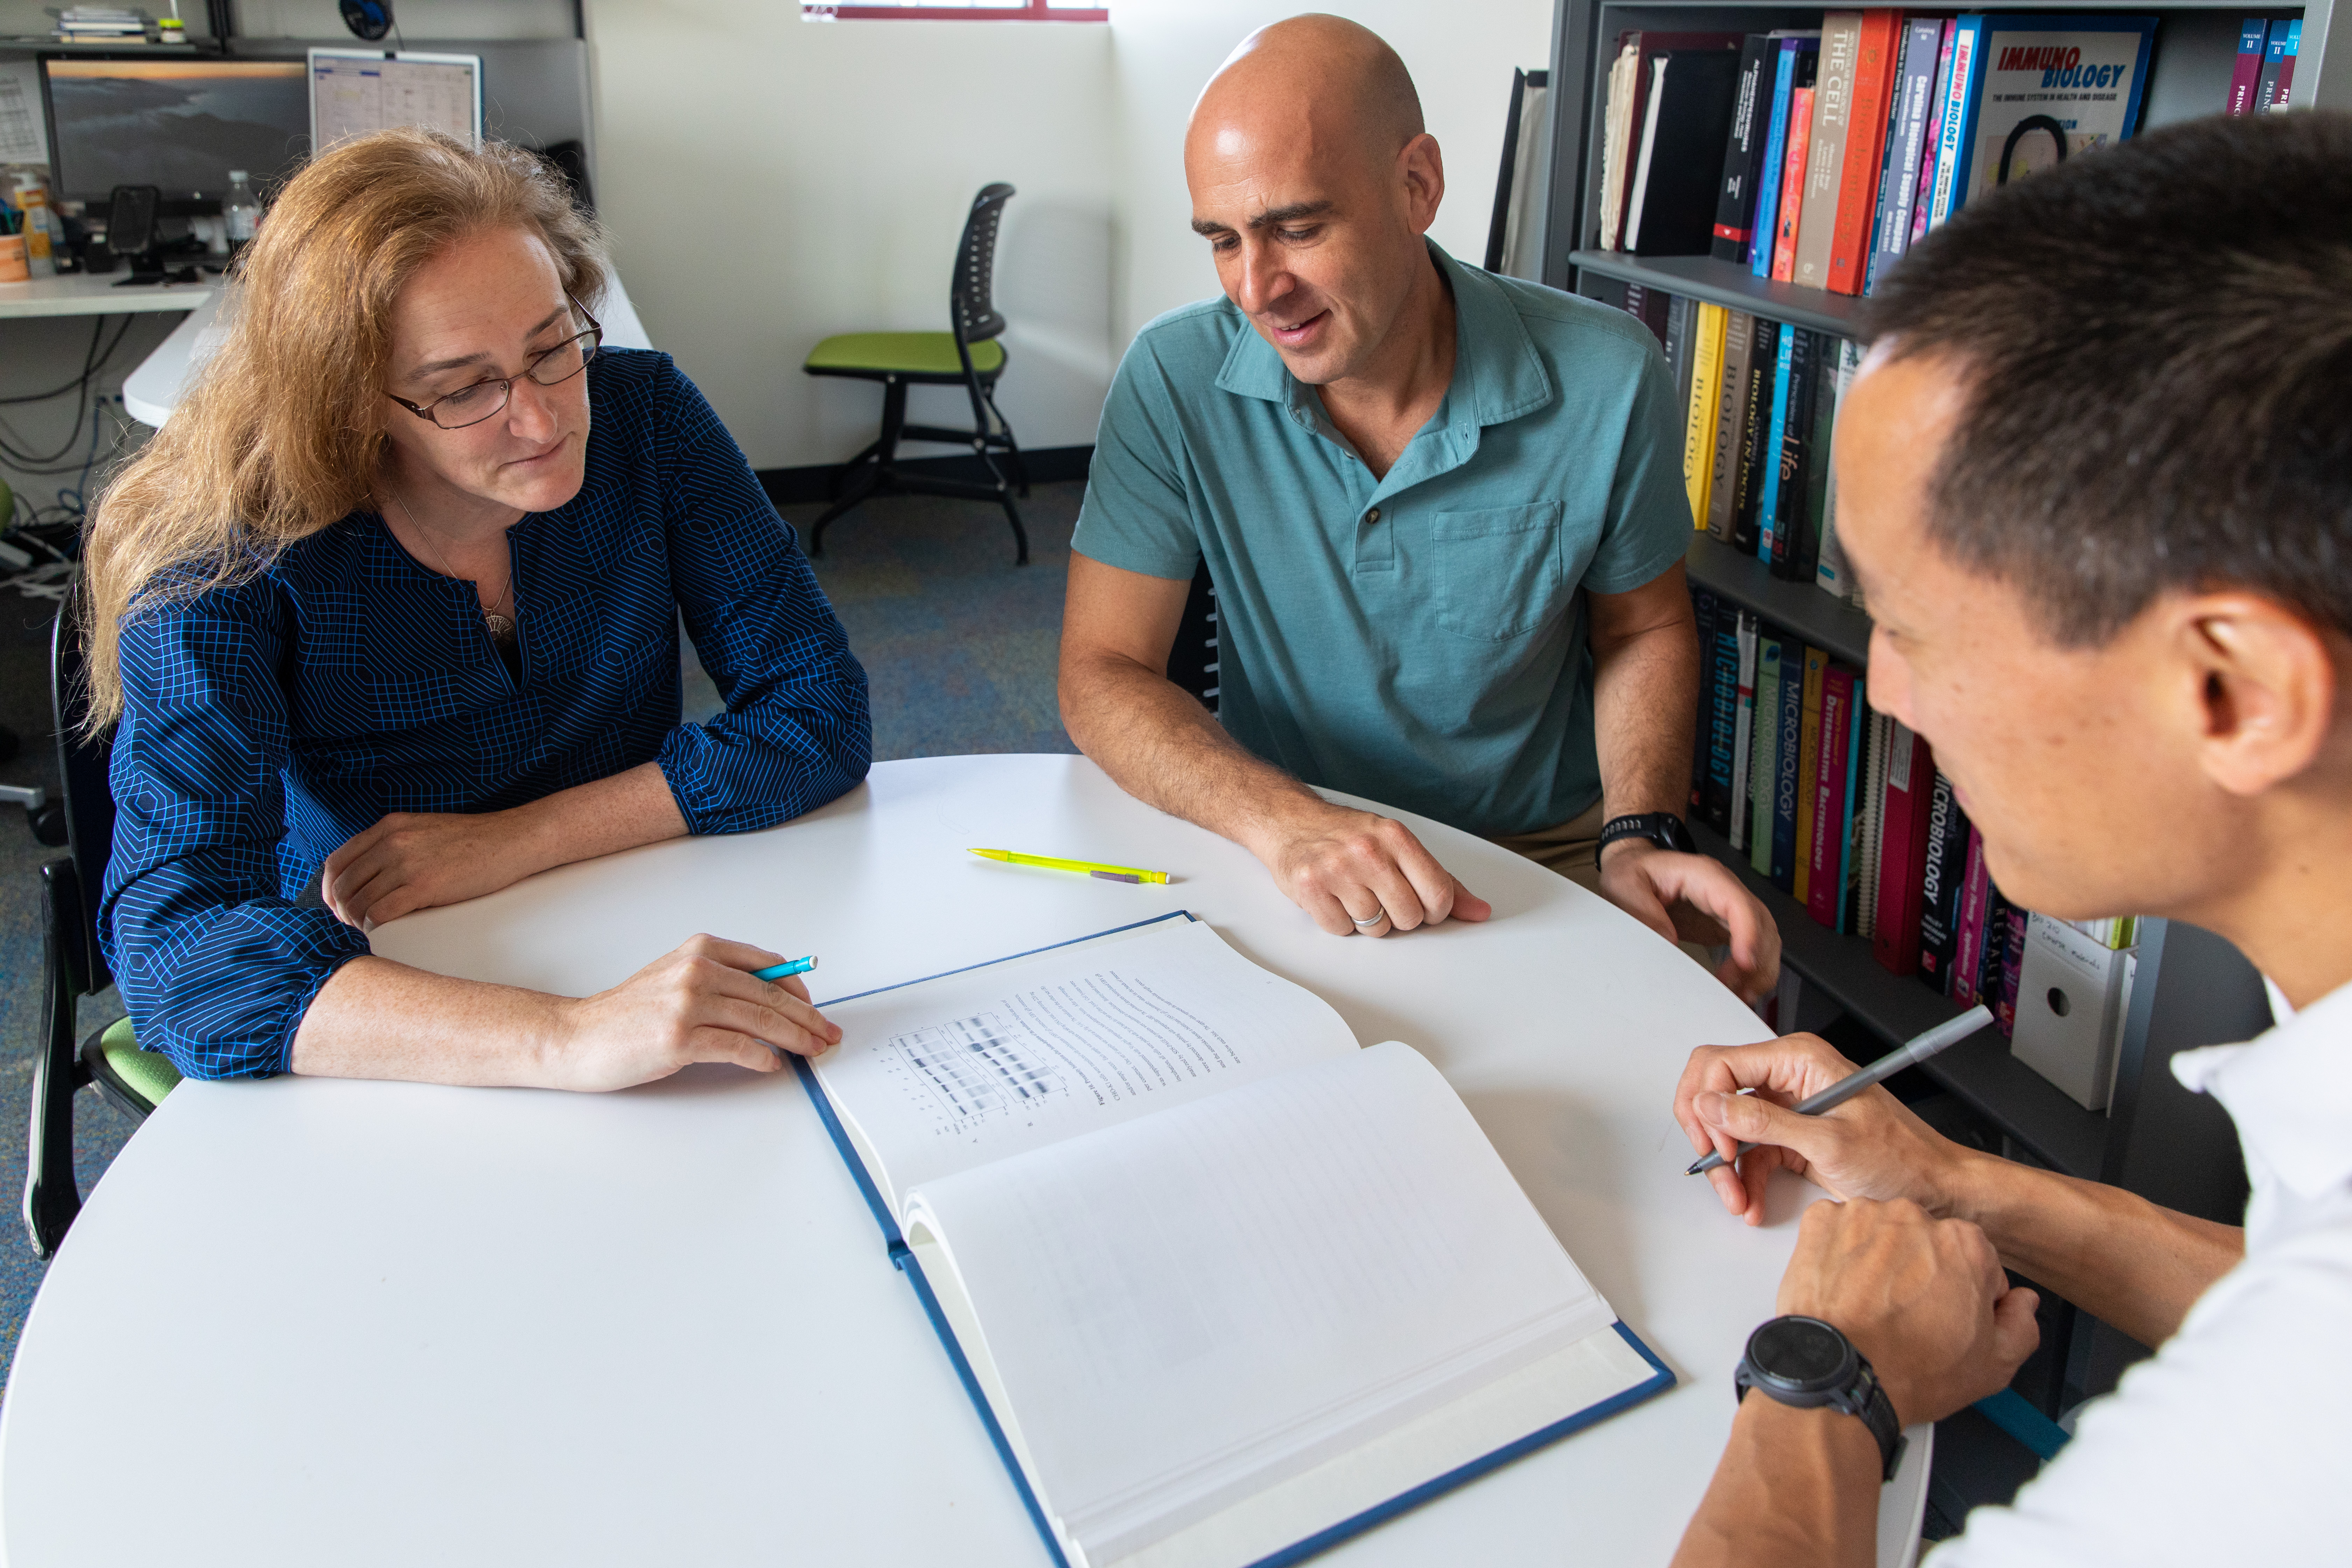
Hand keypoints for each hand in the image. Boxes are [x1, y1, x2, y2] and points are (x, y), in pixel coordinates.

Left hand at [324, 810, 540, 928]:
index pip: (337, 861)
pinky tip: (383, 930)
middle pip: (343, 885)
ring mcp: (407, 863)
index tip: (337, 905)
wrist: (511, 841)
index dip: (329, 889)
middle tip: (352, 923)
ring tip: (368, 929)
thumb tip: (369, 875)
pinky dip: (374, 927)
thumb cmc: (472, 841)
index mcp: (389, 827)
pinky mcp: (424, 886)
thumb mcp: (422, 830)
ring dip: (357, 922)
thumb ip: (393, 845)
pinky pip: (381, 913)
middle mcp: (392, 842)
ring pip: (359, 902)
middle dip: (341, 910)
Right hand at [542, 934, 842, 1091]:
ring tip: (812, 1051)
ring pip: (761, 1020)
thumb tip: (774, 1000)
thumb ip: (722, 980)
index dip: (800, 990)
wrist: (578, 1037)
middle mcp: (697, 971)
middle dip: (808, 1018)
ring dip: (795, 1039)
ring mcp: (688, 1004)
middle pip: (771, 995)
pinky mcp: (680, 1038)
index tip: (816, 1009)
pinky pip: (737, 1047)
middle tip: (828, 1035)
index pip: (769, 966)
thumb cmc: (628, 1013)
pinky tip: (772, 1065)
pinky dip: (761, 1058)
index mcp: (701, 950)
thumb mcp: (677, 978)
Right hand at [1252, 798, 1491, 937]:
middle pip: (1408, 917)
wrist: (1291, 822)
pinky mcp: (1310, 887)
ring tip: (1355, 894)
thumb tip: (1480, 911)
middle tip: (1381, 896)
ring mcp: (1337, 869)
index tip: (1423, 905)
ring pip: (1375, 928)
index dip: (1435, 910)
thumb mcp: (1399, 846)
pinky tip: (1333, 898)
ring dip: (1368, 920)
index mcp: (1396, 836)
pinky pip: (1341, 930)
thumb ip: (1441, 880)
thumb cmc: (1349, 836)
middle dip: (1399, 916)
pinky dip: (1339, 922)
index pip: (1439, 893)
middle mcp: (1367, 851)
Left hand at [1598, 841, 1779, 1000]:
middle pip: (1761, 923)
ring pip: (1763, 936)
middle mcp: (1723, 889)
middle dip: (1758, 959)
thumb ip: (1644, 912)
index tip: (1745, 963)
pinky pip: (1750, 946)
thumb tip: (1669, 941)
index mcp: (1703, 875)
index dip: (1748, 933)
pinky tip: (1741, 989)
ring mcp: (1726, 907)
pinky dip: (1751, 969)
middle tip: (1739, 991)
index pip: (1738, 903)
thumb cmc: (1632, 871)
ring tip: (1742, 996)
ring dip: (1759, 968)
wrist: (1634, 867)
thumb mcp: (1625, 885)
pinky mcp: (1723, 925)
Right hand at [1673, 1031, 1972, 1225]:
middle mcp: (1787, 1078)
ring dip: (1726, 1168)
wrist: (1934, 1189)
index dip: (1708, 1103)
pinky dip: (1745, 1181)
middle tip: (1716, 1166)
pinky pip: (1749, 1155)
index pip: (1721, 1064)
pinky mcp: (1789, 1138)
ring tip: (1737, 1199)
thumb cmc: (1900, 1157)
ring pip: (1728, 1130)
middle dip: (1709, 1134)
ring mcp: (1786, 1110)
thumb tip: (1712, 1105)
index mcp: (1798, 1059)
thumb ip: (1765, 1122)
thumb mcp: (1830, 1141)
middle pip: (1715, 1094)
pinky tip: (1752, 1203)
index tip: (1718, 1143)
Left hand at [1775, 1197, 2040, 1426]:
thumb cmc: (1908, 1371)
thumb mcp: (1993, 1365)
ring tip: (1870, 1304)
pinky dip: (1837, 1253)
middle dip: (1920, 1269)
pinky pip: (1835, 1229)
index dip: (1962, 1291)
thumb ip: (2020, 1325)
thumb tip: (2022, 1304)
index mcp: (1965, 1245)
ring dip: (1877, 1259)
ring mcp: (1865, 1216)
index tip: (1946, 1311)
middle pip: (1924, 1240)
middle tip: (1905, 1311)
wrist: (1843, 1377)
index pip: (1974, 1259)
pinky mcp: (1822, 1222)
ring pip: (1880, 1232)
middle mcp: (1916, 1219)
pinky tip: (1843, 1289)